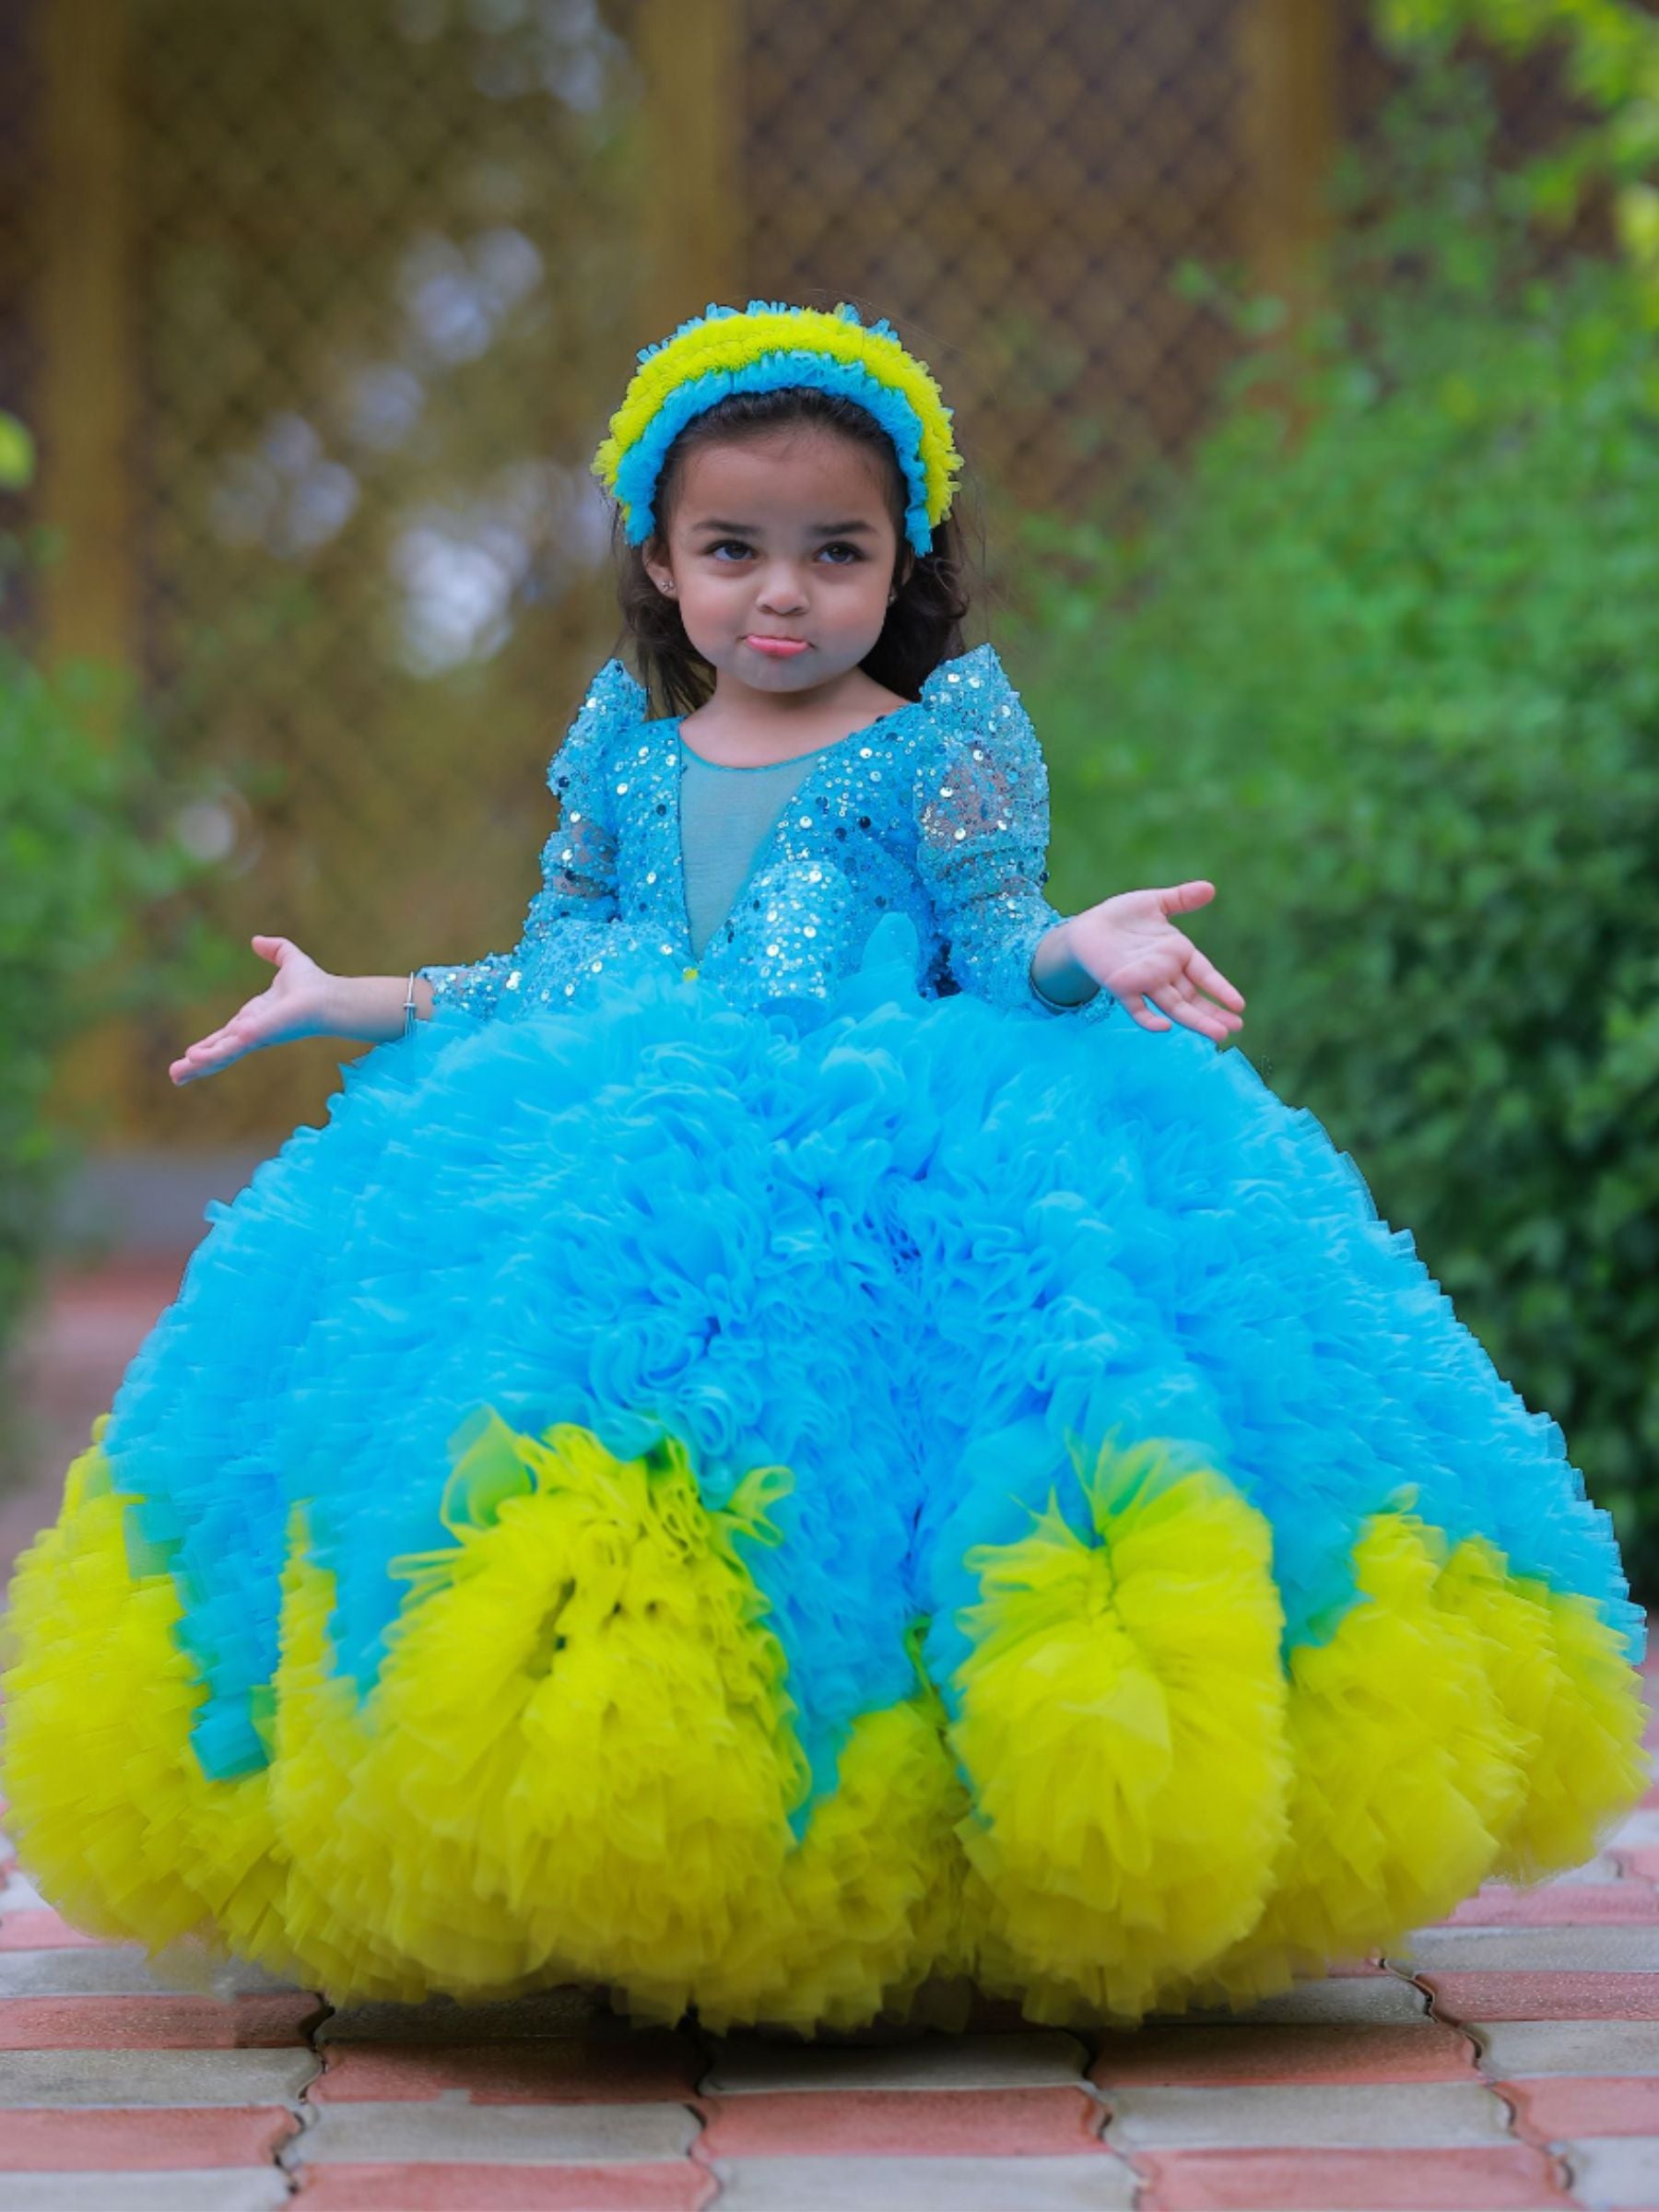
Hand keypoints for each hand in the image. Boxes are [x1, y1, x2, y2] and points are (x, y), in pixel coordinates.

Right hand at [169, 935, 335, 1085]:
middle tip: (176, 1076)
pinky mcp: (255, 1037)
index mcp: (253, 1018)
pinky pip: (230, 1047)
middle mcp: (251, 1032)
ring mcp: (253, 1037)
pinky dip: (212, 1054)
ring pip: (221, 1054)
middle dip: (197, 1063)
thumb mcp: (289, 961)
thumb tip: (257, 940)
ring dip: (198, 1065)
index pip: (225, 1035)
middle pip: (218, 1050)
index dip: (209, 1044)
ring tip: (176, 1076)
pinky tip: (194, 1059)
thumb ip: (274, 950)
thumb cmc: (314, 984)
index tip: (191, 1054)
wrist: (328, 997)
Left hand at [1067, 882, 1244, 1040]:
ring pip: (1173, 1006)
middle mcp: (1165, 972)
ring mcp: (1144, 982)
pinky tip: (1164, 1028)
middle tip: (1236, 1029)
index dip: (1221, 989)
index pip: (1204, 975)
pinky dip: (1149, 1019)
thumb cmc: (1122, 915)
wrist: (1087, 927)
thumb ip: (1181, 899)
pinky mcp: (1121, 987)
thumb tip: (1210, 888)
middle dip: (1214, 1013)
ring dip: (1194, 1021)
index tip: (1239, 1005)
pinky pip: (1137, 1007)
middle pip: (1193, 998)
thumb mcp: (1154, 903)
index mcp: (1177, 953)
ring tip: (1217, 1036)